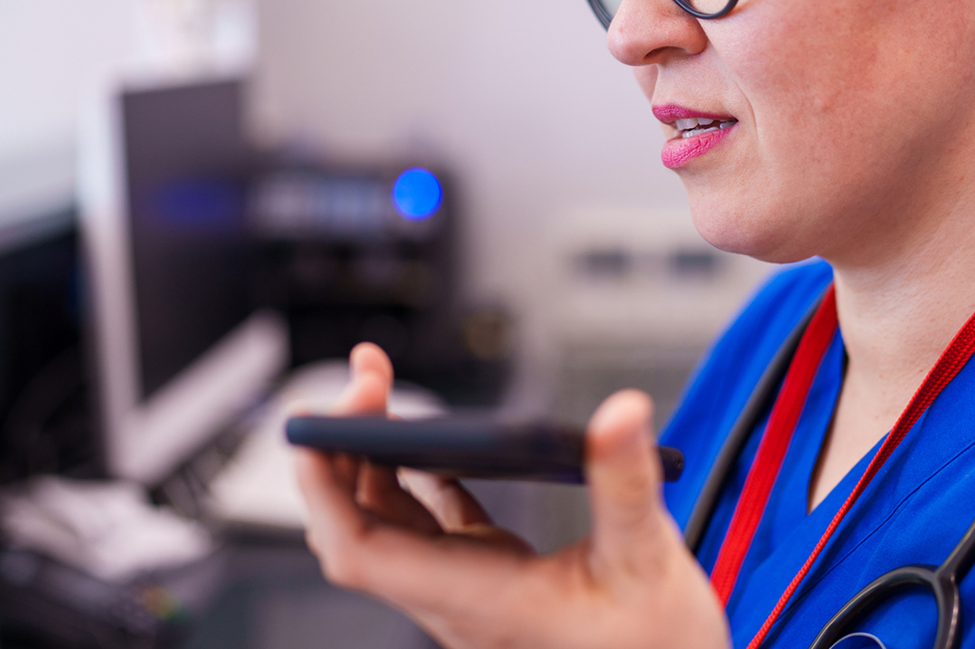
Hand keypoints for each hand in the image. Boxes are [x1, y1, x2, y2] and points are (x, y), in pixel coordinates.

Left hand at [295, 343, 730, 648]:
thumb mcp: (650, 562)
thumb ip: (629, 485)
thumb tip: (621, 413)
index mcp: (477, 598)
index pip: (359, 550)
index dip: (324, 486)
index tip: (324, 419)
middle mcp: (457, 596)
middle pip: (358, 526)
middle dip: (342, 448)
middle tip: (366, 376)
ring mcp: (471, 586)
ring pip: (387, 524)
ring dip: (372, 456)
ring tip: (381, 388)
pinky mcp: (494, 576)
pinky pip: (432, 524)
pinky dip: (419, 477)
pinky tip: (433, 441)